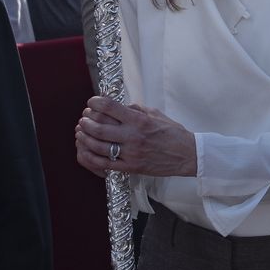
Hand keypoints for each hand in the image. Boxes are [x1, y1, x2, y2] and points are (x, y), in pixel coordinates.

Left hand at [75, 95, 196, 177]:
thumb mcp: (156, 114)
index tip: (92, 102)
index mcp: (139, 120)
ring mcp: (131, 153)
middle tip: (84, 118)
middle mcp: (133, 136)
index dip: (95, 102)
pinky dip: (91, 157)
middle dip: (87, 120)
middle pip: (99, 127)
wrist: (187, 155)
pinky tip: (86, 150)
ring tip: (82, 132)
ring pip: (98, 146)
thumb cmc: (173, 133)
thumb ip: (135, 109)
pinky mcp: (131, 167)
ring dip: (85, 138)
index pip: (109, 107)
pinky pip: (105, 164)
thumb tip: (119, 106)